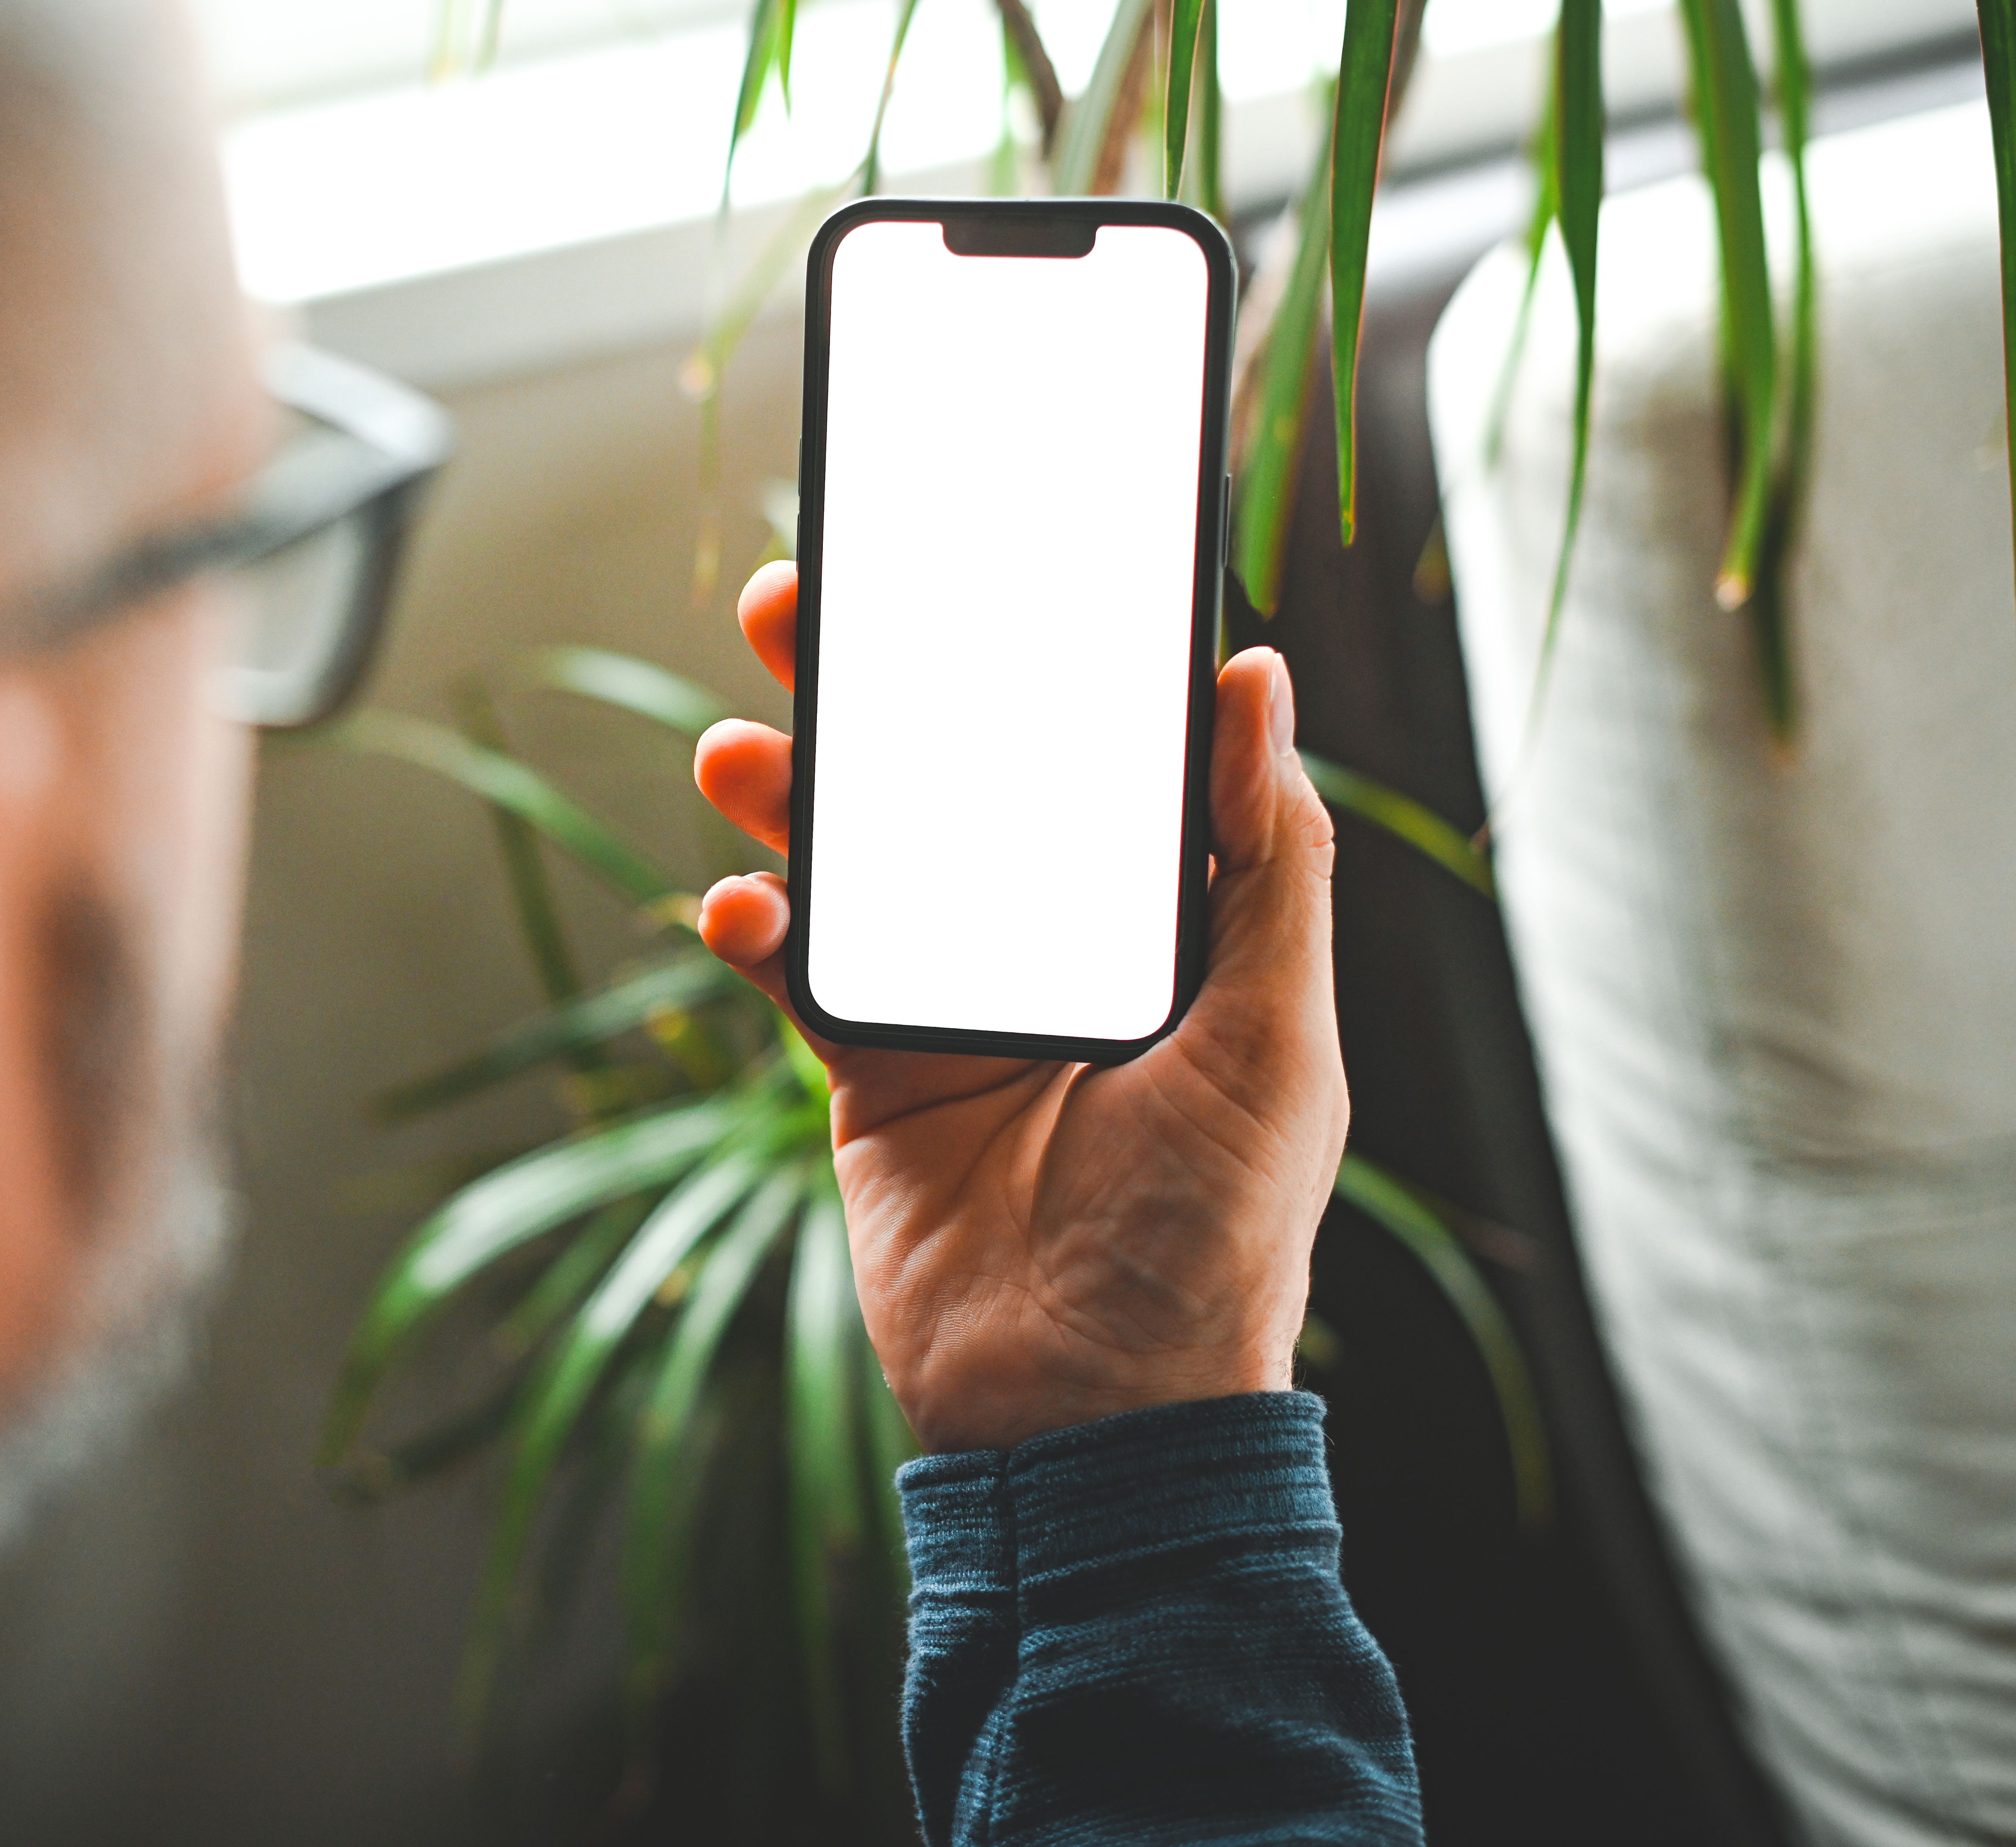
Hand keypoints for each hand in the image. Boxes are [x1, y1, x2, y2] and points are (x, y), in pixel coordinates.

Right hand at [693, 560, 1346, 1454]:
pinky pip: (802, 972)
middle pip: (952, 782)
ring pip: (859, 859)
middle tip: (796, 602)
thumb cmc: (1214, 1230)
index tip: (969, 558)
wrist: (1094, 1408)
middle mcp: (1052, 944)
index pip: (1084, 754)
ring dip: (793, 793)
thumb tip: (1257, 674)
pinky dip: (759, 928)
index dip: (1029, 654)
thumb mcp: (1278, 1033)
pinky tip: (741, 908)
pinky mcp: (874, 1071)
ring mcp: (956, 1002)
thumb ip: (1267, 856)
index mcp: (1158, 921)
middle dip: (873, 690)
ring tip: (740, 747)